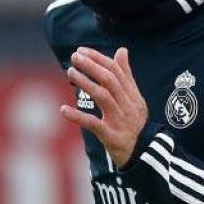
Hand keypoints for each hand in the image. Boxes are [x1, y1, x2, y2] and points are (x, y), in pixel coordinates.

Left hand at [61, 46, 148, 168]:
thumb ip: (126, 75)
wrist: (141, 153)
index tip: (82, 50)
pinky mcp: (111, 136)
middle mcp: (128, 106)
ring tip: (70, 73)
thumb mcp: (134, 99)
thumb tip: (122, 50)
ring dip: (85, 83)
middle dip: (91, 66)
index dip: (98, 59)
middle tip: (74, 57)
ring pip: (103, 97)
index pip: (116, 71)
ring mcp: (120, 121)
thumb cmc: (133, 123)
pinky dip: (78, 116)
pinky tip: (63, 110)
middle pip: (109, 80)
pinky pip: (93, 124)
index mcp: (133, 95)